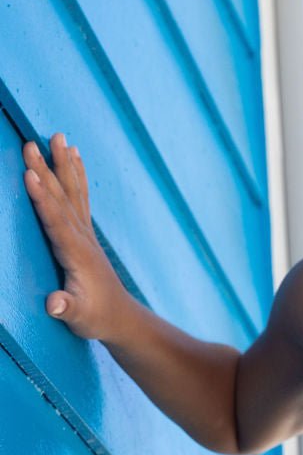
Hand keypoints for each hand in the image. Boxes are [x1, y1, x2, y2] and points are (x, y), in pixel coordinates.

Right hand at [23, 132, 129, 340]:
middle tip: (31, 143)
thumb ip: (67, 309)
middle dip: (46, 170)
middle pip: (61, 198)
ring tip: (58, 136)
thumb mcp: (79, 318)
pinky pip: (80, 196)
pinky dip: (76, 174)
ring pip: (72, 191)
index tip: (29, 173)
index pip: (56, 221)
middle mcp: (82, 237)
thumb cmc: (96, 318)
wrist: (121, 317)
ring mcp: (86, 232)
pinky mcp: (86, 232)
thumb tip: (55, 305)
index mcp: (75, 254)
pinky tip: (74, 156)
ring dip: (63, 163)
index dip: (42, 198)